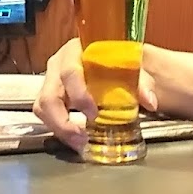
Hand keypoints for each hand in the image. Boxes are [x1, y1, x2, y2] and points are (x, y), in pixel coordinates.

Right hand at [33, 39, 158, 149]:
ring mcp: (52, 82)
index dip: (79, 95)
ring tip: (79, 142)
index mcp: (76, 51)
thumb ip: (142, 81)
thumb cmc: (119, 60)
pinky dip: (59, 129)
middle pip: (48, 95)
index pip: (70, 73)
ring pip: (42, 108)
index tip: (93, 113)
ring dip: (58, 128)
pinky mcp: (52, 96)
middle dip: (62, 121)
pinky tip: (76, 137)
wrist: (114, 62)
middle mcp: (59, 66)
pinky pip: (46, 114)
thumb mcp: (132, 65)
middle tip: (82, 136)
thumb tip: (150, 101)